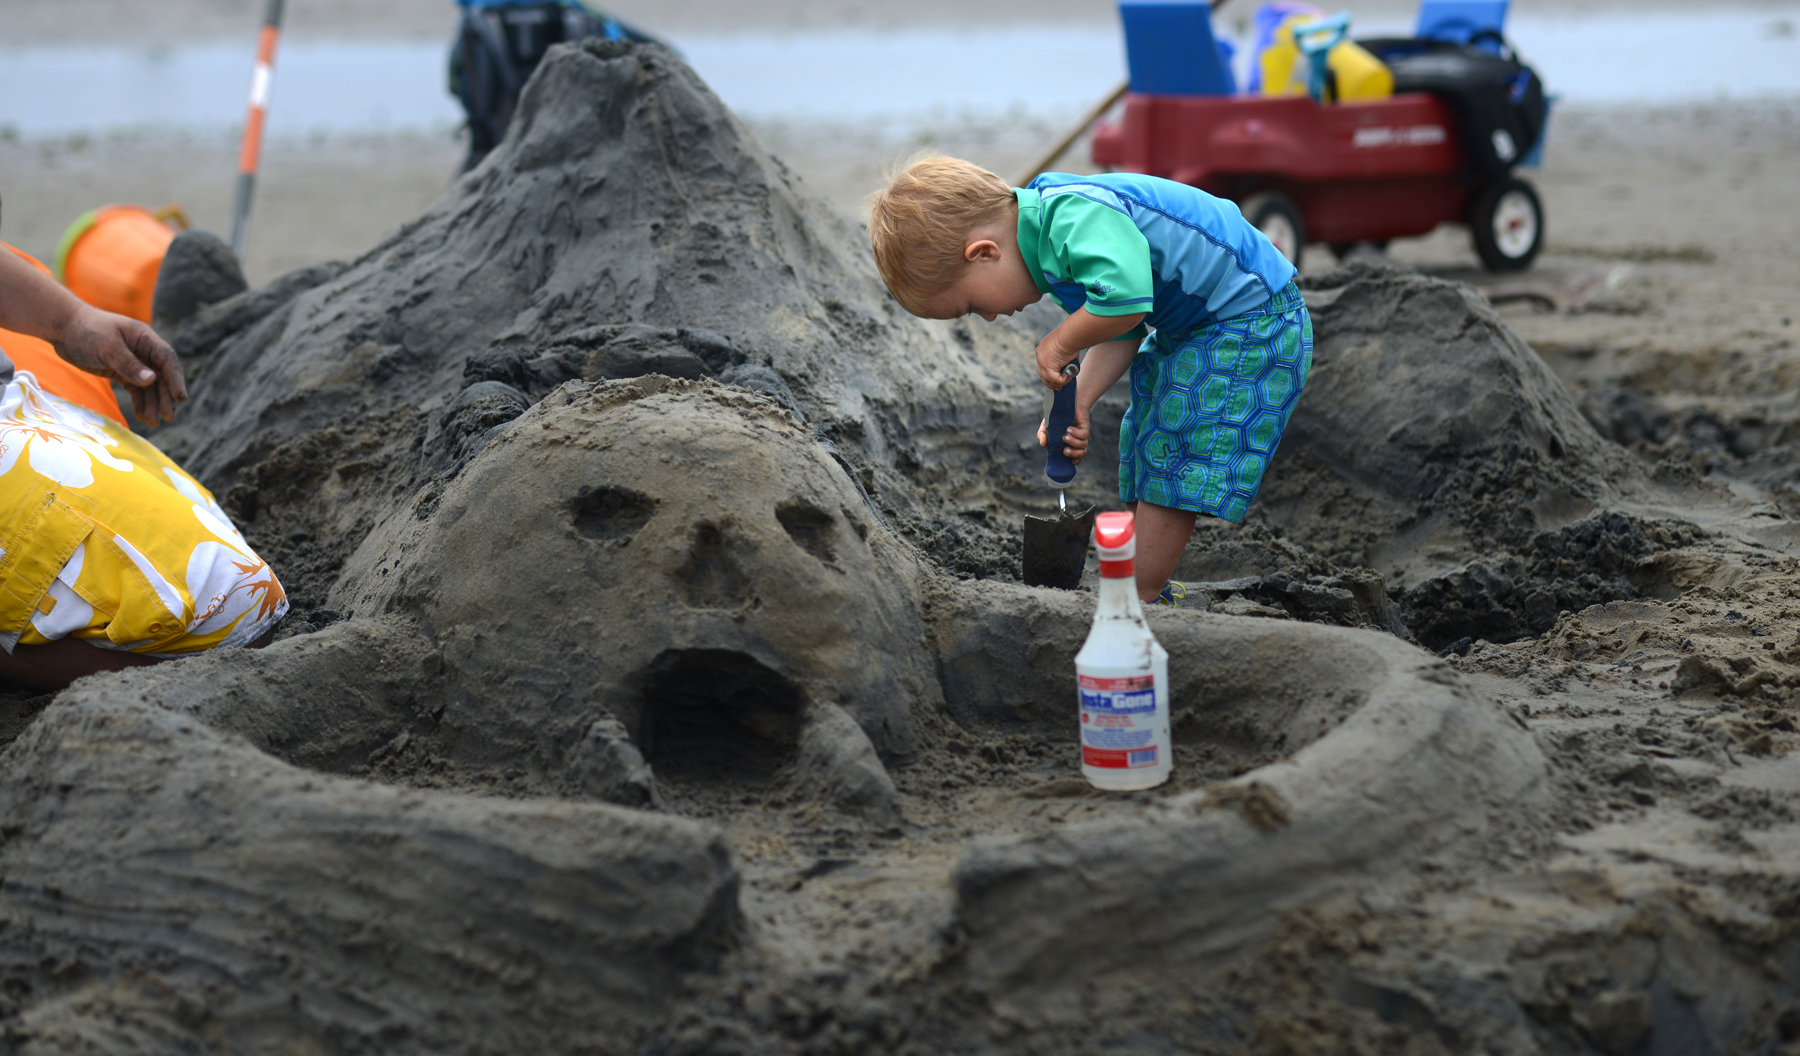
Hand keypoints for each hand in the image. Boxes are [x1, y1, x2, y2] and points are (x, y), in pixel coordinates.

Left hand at [52, 305, 187, 425]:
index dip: (176, 379)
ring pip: (150, 386)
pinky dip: (139, 402)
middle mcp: (144, 352)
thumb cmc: (86, 331)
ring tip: (152, 423)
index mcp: (145, 339)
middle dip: (166, 397)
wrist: (63, 328)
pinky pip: (136, 390)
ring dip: (153, 404)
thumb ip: (129, 364)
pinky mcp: (122, 371)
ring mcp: (134, 362)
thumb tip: (151, 380)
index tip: (180, 398)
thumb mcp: (108, 347)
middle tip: (168, 417)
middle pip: (162, 377)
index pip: (167, 360)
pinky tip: (141, 415)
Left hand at [1034, 329, 1079, 388]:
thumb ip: (1065, 358)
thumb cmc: (1072, 337)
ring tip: (1068, 379)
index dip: (1049, 374)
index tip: (1058, 377)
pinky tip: (1068, 377)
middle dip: (1051, 383)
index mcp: (1042, 349)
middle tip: (1060, 387)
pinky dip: (1062, 381)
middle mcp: (1039, 355)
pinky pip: (1054, 380)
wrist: (1071, 335)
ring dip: (1058, 383)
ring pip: (1048, 379)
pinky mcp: (1047, 366)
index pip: (1043, 366)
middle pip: (1042, 374)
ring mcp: (1042, 362)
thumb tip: (1071, 368)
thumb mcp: (1066, 347)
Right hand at [1036, 404, 1090, 463]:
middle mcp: (1077, 441)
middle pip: (1081, 453)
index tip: (1070, 461)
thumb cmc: (1055, 417)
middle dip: (1074, 454)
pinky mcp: (1085, 426)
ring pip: (1083, 445)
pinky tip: (1069, 429)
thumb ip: (1042, 435)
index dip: (1075, 461)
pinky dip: (1077, 433)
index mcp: (1069, 445)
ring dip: (1074, 443)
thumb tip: (1043, 444)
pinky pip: (1084, 434)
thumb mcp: (1046, 427)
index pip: (1076, 457)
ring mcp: (1082, 434)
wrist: (1064, 402)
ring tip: (1065, 436)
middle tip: (1065, 450)